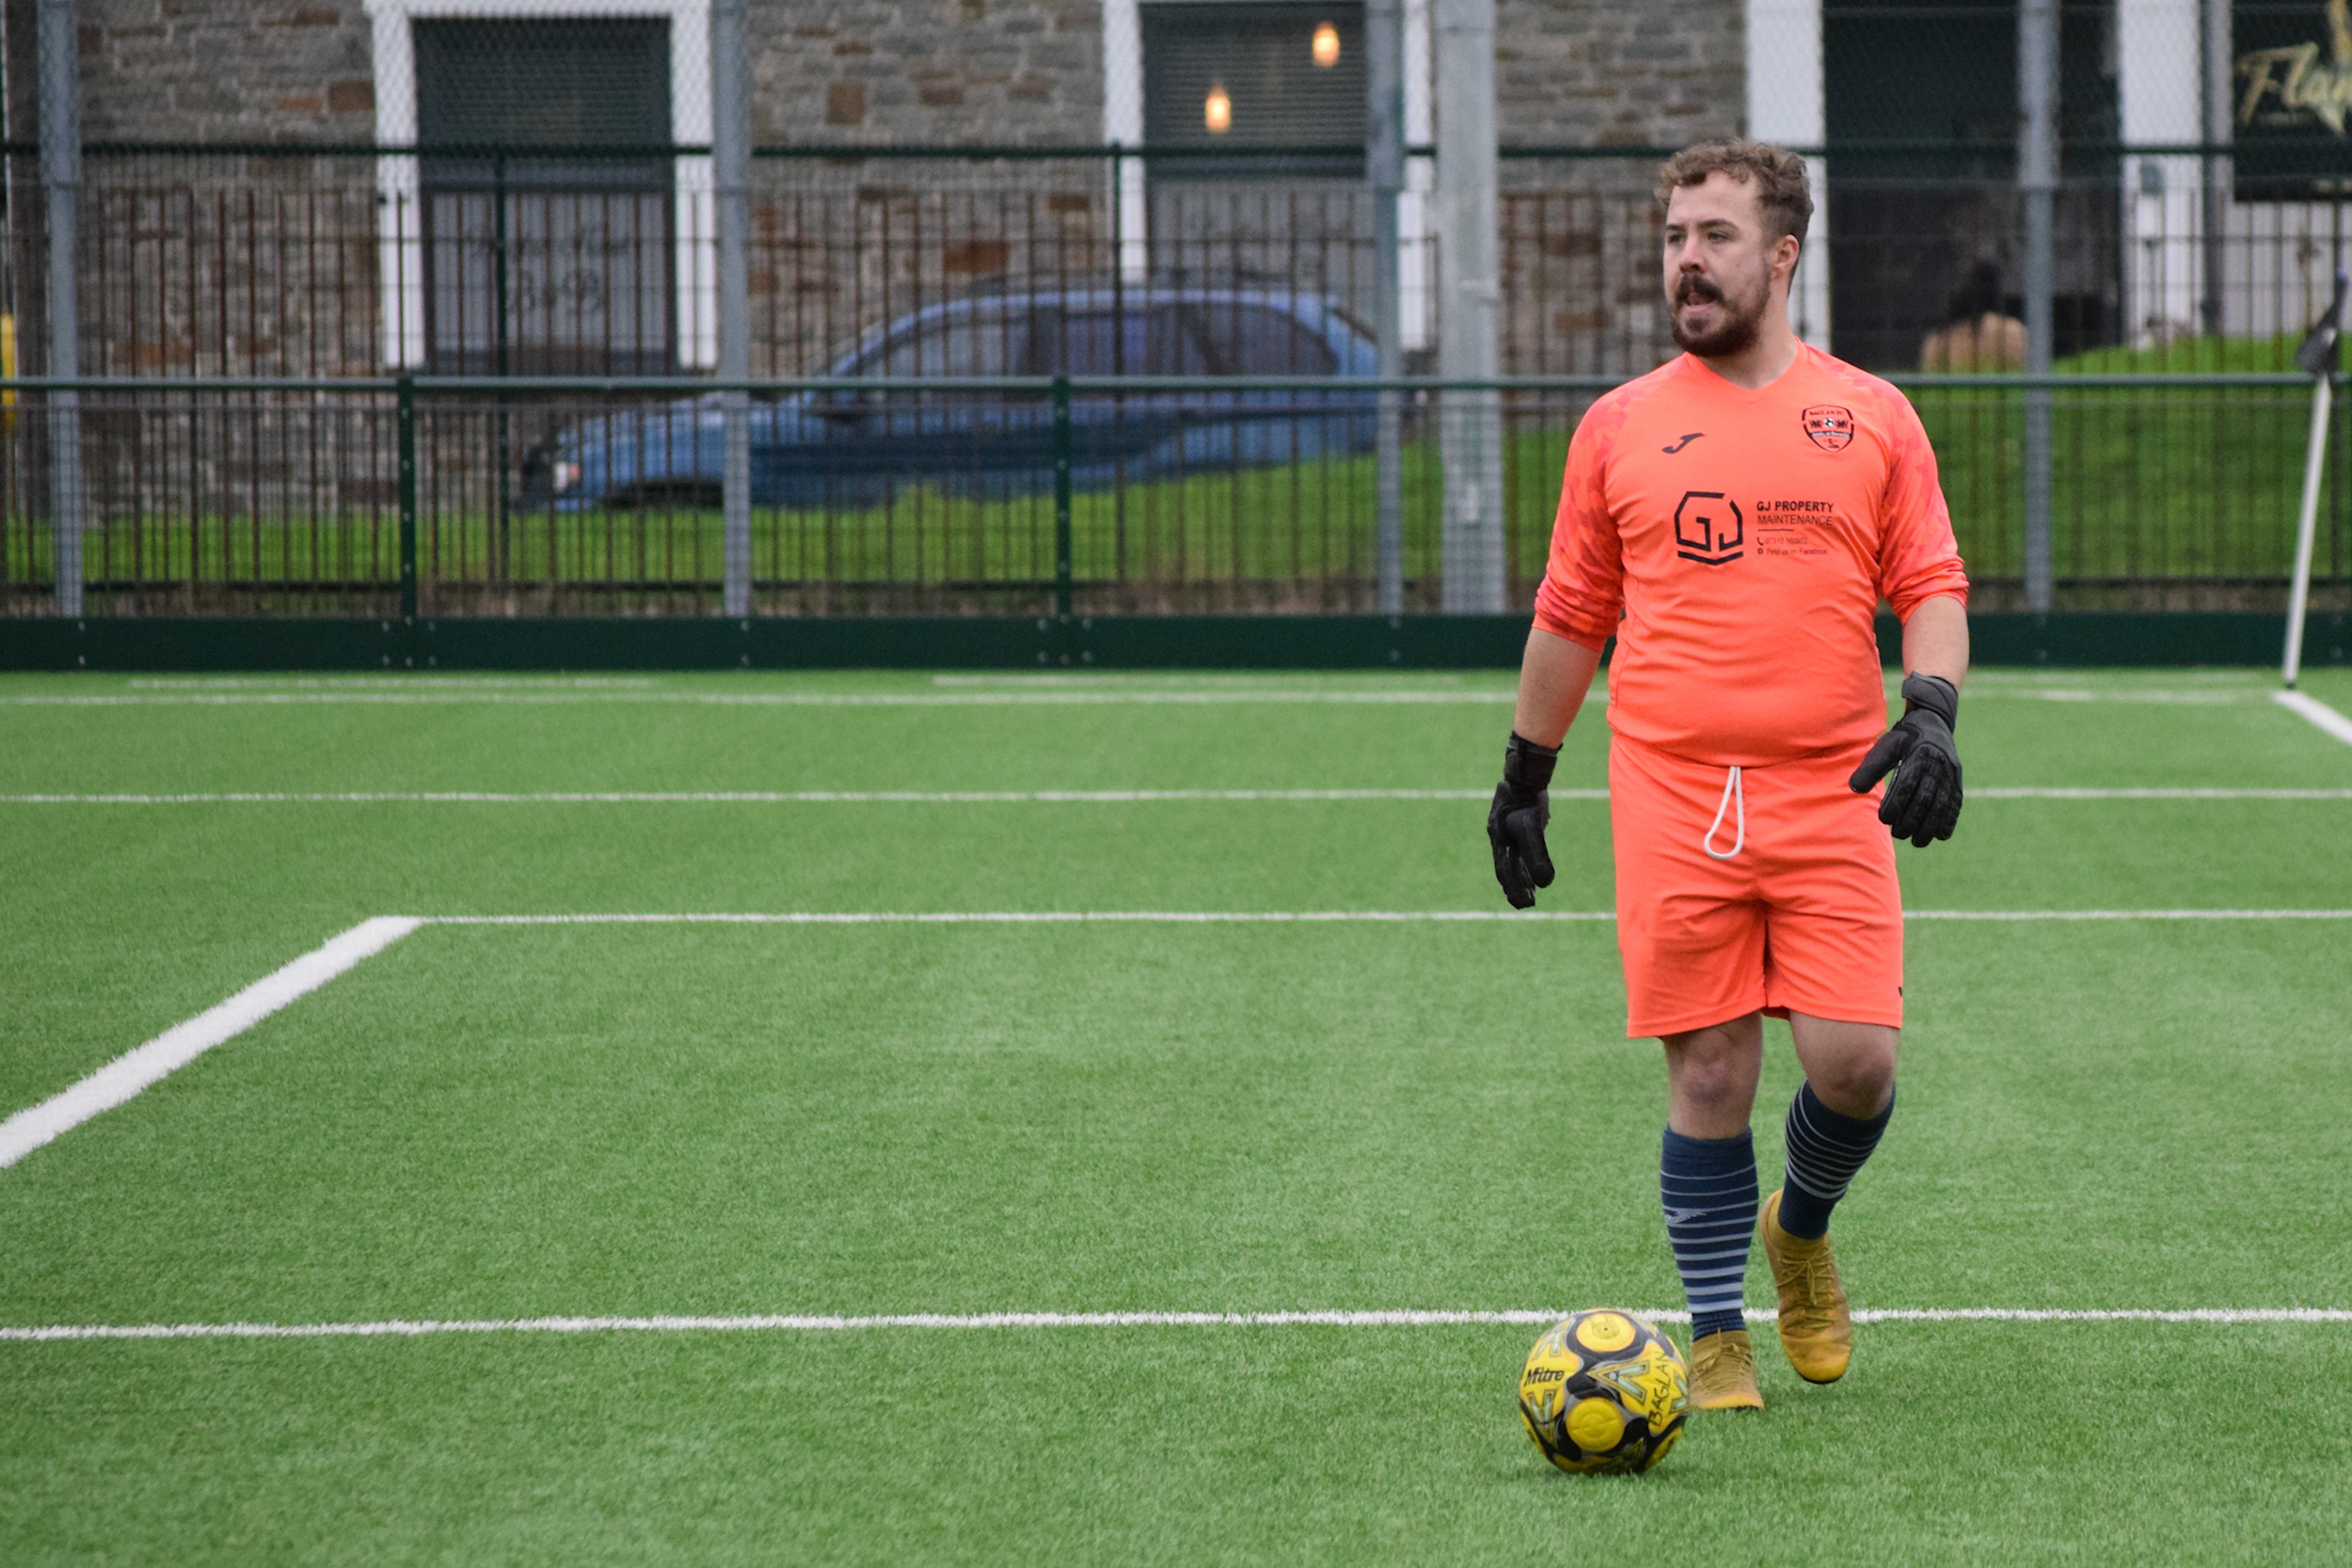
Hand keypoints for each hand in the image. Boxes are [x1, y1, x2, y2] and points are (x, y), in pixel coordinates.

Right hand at [1489, 732, 1559, 907]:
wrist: (1525, 773)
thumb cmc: (1528, 800)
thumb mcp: (1532, 829)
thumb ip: (1537, 855)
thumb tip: (1546, 883)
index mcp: (1499, 840)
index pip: (1505, 872)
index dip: (1514, 890)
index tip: (1524, 905)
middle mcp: (1499, 836)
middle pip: (1506, 868)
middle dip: (1516, 887)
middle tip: (1526, 904)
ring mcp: (1506, 829)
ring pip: (1512, 858)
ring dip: (1521, 876)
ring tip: (1532, 890)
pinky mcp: (1517, 822)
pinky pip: (1519, 846)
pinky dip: (1525, 859)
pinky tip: (1533, 864)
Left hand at [1849, 674, 1962, 846]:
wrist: (1933, 722)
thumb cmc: (1903, 737)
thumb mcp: (1885, 746)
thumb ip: (1870, 768)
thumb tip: (1854, 789)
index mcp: (1918, 755)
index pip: (1906, 784)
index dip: (1896, 804)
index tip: (1884, 819)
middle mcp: (1937, 765)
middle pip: (1925, 798)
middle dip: (1912, 820)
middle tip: (1898, 834)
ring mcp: (1950, 773)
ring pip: (1942, 804)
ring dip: (1931, 826)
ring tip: (1917, 842)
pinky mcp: (1957, 780)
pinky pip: (1956, 803)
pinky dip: (1949, 820)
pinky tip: (1941, 836)